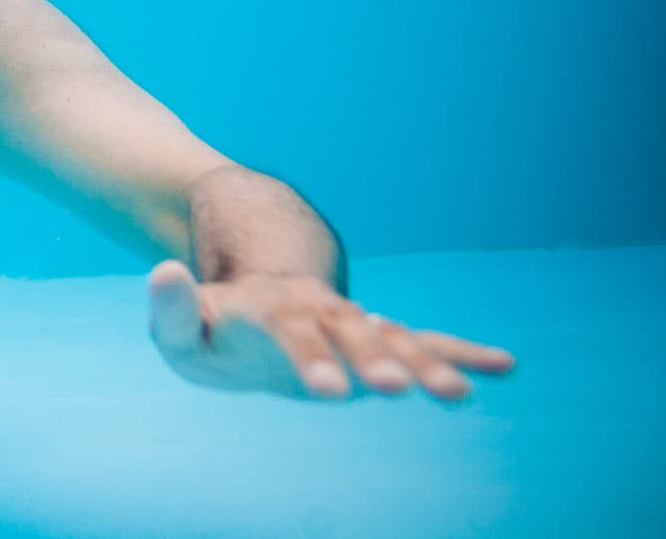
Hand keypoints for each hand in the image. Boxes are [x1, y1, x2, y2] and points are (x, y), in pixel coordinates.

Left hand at [147, 260, 514, 401]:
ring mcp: (350, 323)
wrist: (254, 297)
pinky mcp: (374, 338)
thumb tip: (162, 270)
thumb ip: (172, 308)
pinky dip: (461, 352)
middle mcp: (318, 311)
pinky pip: (423, 340)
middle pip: (350, 333)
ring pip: (394, 338)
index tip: (329, 392)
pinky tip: (503, 365)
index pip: (289, 332)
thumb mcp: (181, 326)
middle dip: (375, 361)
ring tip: (458, 394)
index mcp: (269, 310)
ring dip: (427, 363)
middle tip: (401, 391)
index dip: (308, 358)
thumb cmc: (213, 327)